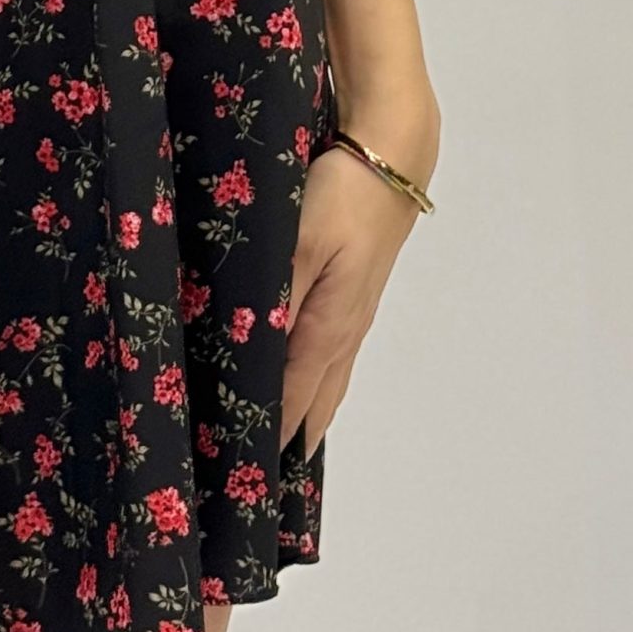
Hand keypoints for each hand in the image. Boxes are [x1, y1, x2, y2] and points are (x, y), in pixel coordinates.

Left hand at [279, 101, 436, 455]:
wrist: (391, 157)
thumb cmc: (343, 196)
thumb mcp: (299, 242)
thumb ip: (275, 297)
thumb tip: (254, 353)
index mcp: (329, 326)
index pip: (291, 398)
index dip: (266, 433)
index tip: (240, 470)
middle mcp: (345, 331)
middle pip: (314, 401)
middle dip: (285, 436)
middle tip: (256, 473)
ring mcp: (354, 313)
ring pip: (325, 379)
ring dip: (301, 411)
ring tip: (276, 445)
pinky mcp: (354, 292)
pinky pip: (330, 353)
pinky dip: (311, 379)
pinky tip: (298, 379)